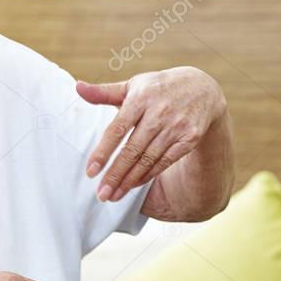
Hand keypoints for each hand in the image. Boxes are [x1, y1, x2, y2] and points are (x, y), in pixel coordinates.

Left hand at [77, 67, 225, 201]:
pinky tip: (134, 185)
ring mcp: (176, 126)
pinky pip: (165, 161)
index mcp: (140, 97)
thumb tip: (78, 87)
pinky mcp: (190, 138)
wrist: (202, 89)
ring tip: (113, 195)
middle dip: (115, 174)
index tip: (90, 172)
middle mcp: (159, 112)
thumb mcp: (133, 85)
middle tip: (101, 194)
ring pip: (148, 159)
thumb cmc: (157, 88)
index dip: (103, 152)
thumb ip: (104, 92)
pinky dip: (148, 175)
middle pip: (132, 150)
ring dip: (129, 180)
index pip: (117, 129)